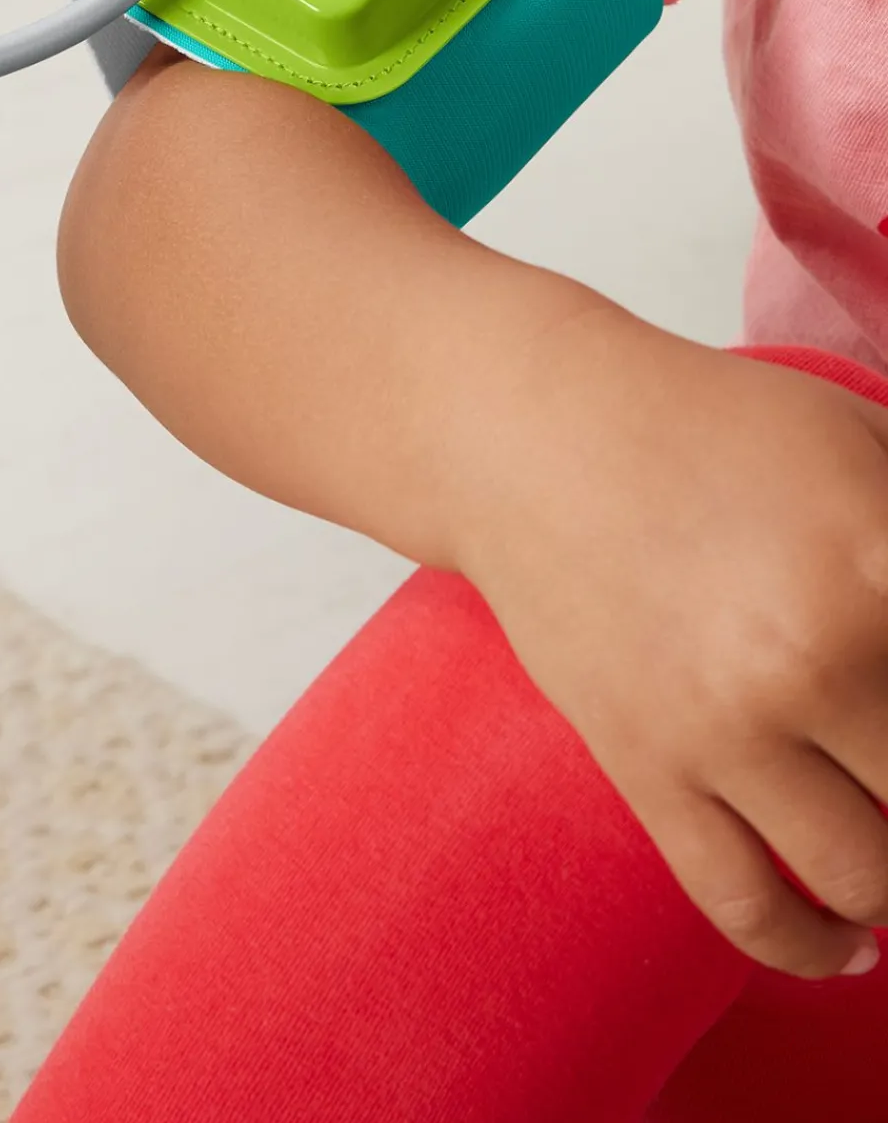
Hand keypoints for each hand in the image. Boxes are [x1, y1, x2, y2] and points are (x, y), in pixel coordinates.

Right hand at [457, 308, 887, 978]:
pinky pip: (747, 905)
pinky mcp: (645, 764)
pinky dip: (813, 948)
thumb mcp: (860, 439)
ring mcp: (724, 720)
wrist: (525, 438)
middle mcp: (815, 652)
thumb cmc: (692, 427)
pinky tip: (849, 942)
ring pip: (868, 876)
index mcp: (884, 559)